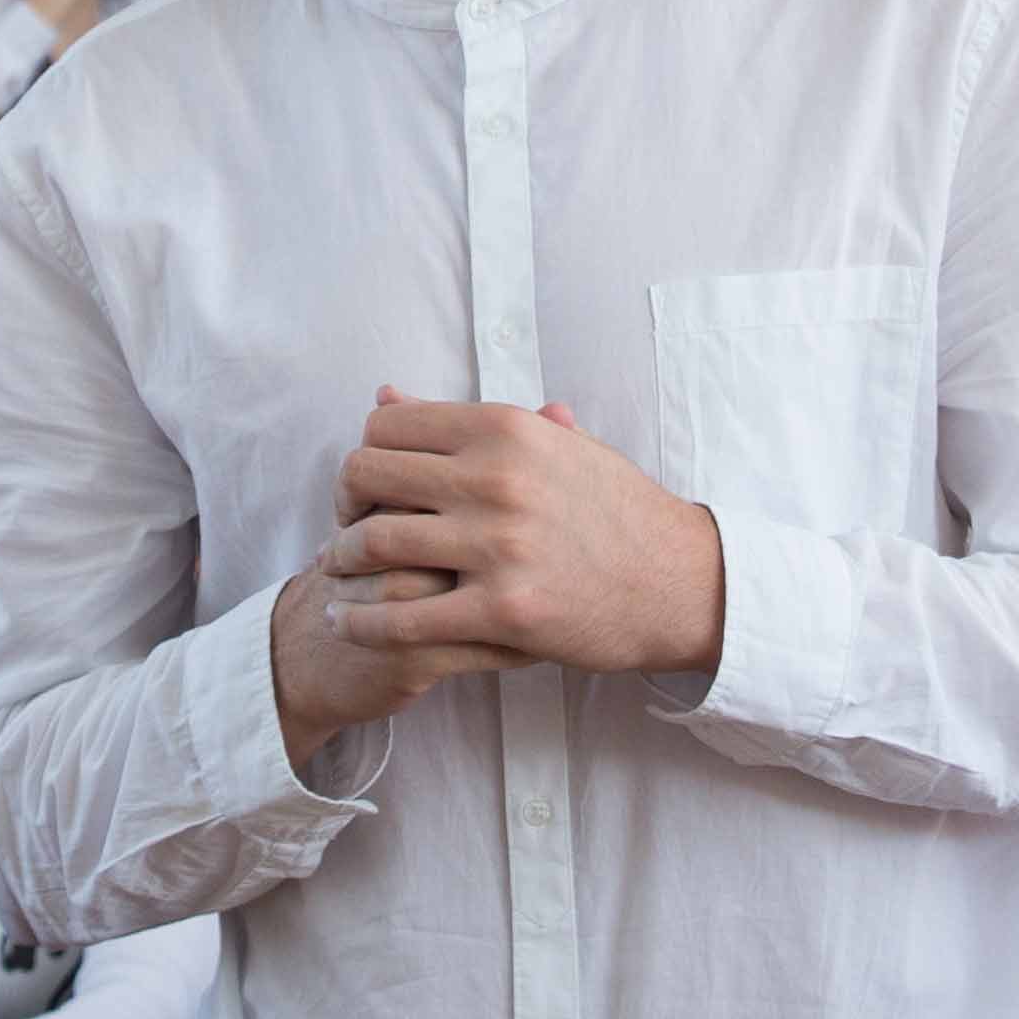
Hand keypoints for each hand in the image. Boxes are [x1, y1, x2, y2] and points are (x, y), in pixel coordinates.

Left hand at [319, 395, 724, 683]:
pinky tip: (348, 623)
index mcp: (506, 429)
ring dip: (342, 563)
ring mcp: (499, 547)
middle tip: (348, 530)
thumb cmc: (614, 511)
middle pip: (366, 476)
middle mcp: (497, 479)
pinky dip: (360, 624)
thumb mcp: (550, 446)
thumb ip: (466, 425)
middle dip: (343, 505)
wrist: (678, 582)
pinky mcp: (503, 613)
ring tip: (340, 576)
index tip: (367, 488)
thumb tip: (386, 395)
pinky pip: (401, 619)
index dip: (363, 457)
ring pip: (373, 545)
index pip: (386, 426)